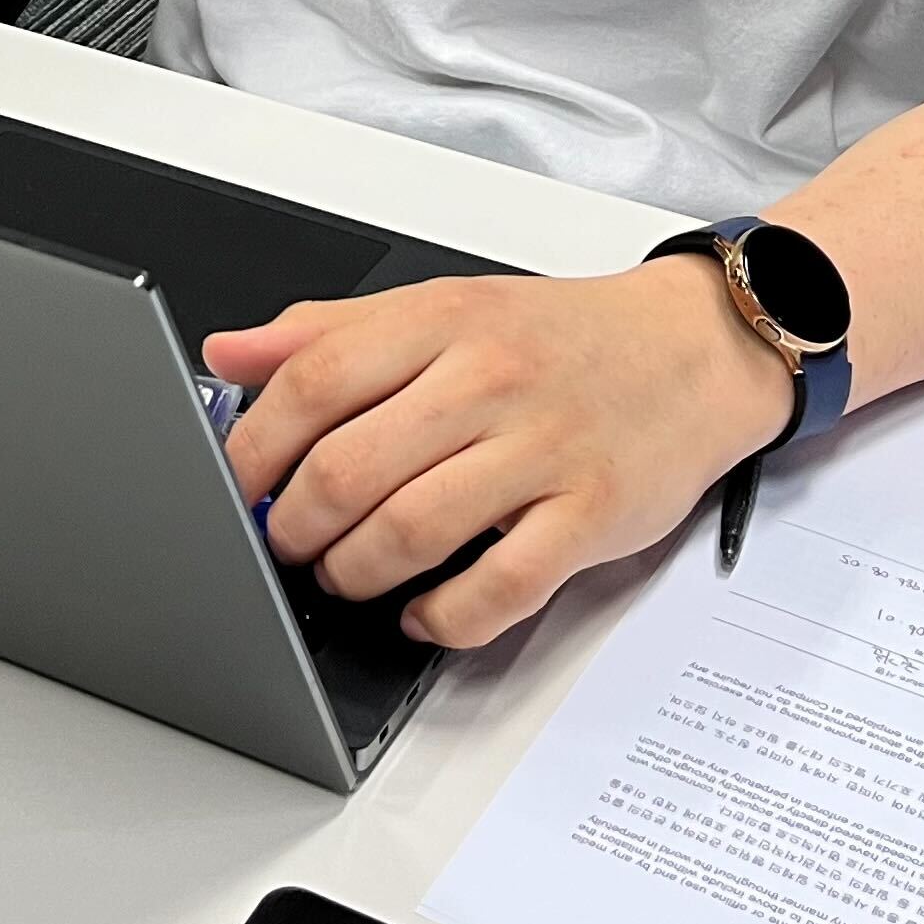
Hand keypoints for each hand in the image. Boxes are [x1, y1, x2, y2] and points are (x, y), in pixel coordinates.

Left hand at [205, 259, 790, 649]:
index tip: (234, 486)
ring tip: (343, 576)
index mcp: (442, 322)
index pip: (314, 382)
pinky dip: (443, 618)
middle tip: (285, 544)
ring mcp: (543, 451)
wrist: (696, 348)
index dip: (255, 447)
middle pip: (350, 469)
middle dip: (295, 526)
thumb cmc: (561, 336)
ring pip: (411, 532)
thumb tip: (227, 354)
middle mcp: (488, 381)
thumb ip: (331, 331)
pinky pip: (501, 589)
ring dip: (354, 573)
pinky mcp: (592, 516)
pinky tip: (422, 614)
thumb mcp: (443, 306)